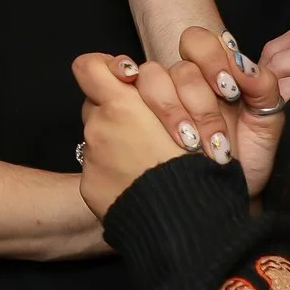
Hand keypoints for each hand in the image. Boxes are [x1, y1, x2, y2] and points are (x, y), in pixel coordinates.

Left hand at [73, 52, 183, 217]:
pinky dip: (118, 171)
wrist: (188, 222)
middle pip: (96, 101)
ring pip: (99, 134)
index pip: (89, 67)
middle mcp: (99, 128)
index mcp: (121, 105)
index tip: (128, 80)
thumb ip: (156, 92)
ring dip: (122, 140)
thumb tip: (130, 76)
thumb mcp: (193, 115)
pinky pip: (100, 168)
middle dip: (118, 106)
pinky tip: (144, 181)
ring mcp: (92, 159)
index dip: (106, 69)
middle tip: (146, 123)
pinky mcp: (91, 186)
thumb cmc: (200, 169)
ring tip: (153, 158)